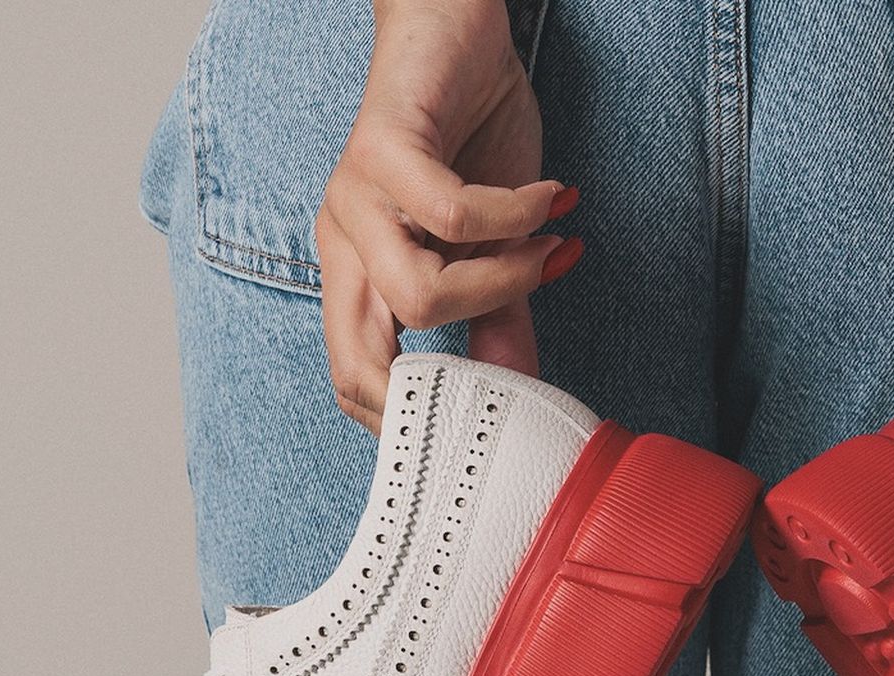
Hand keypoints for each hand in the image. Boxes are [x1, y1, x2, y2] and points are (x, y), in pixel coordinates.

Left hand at [316, 0, 582, 432]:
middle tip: (521, 363)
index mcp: (357, 274)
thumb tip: (520, 389)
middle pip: (363, 359)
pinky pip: (452, 216)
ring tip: (548, 250)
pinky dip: (518, 216)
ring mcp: (354, 196)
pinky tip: (551, 200)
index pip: (350, 376)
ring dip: (504, 282)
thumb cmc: (473, 135)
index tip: (483, 419)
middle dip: (448, 379)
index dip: (408, 416)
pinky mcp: (383, 146)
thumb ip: (500, 317)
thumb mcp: (495, 246)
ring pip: (418, 295)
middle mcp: (342, 241)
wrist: (459, 30)